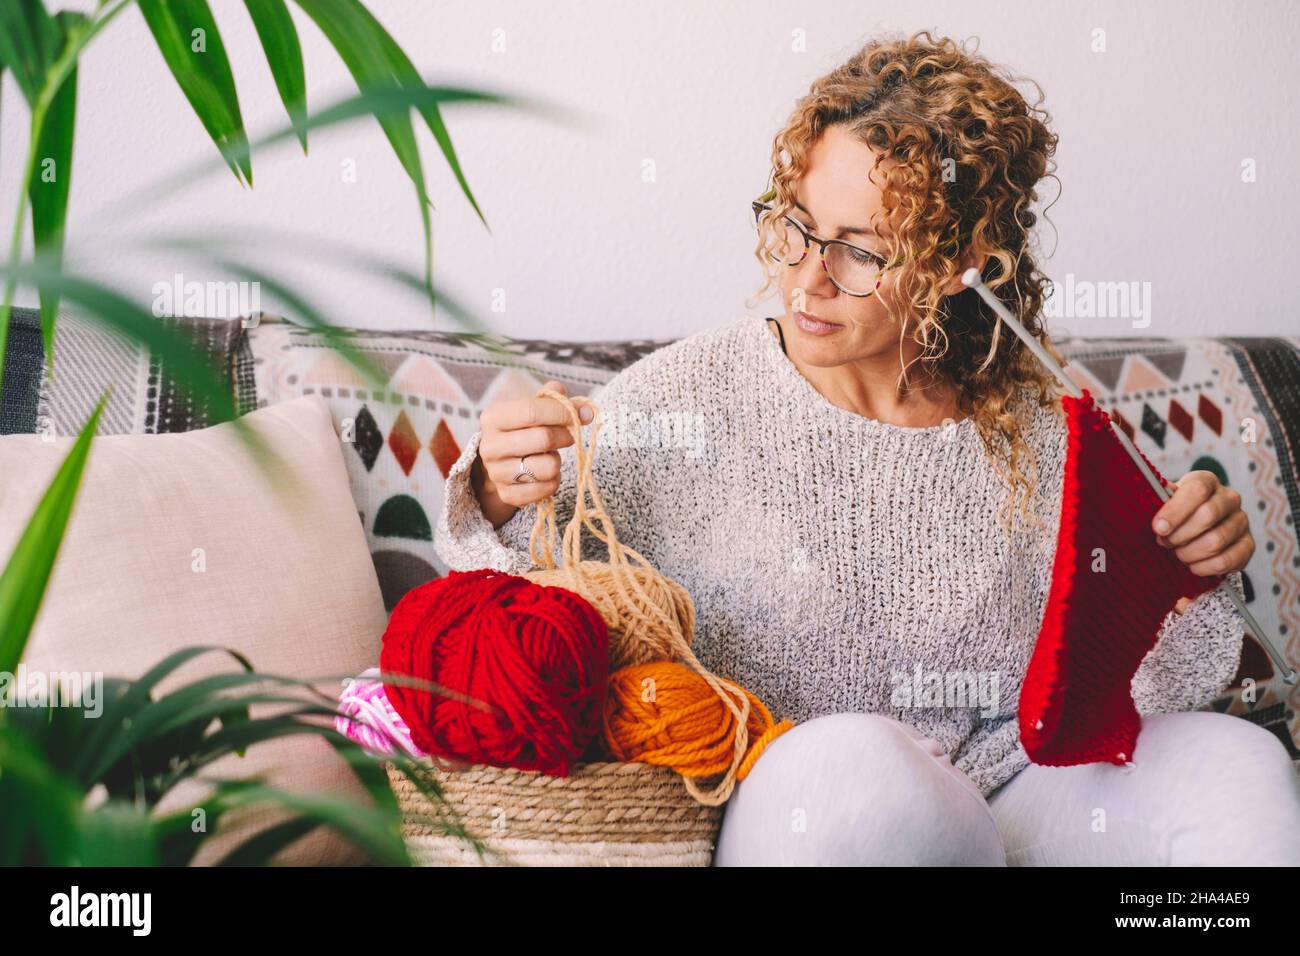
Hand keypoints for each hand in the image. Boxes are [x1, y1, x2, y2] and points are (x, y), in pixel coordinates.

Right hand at [472, 380, 592, 525]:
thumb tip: (587, 410)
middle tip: (568, 436)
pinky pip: (547, 489)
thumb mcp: (532, 407)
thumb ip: (556, 400)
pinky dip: (553, 480)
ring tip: (549, 455)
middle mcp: (490, 446)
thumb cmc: (522, 428)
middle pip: (544, 439)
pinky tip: (545, 473)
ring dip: (558, 460)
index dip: (562, 412)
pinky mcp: (508, 495)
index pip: (532, 411)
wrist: (500, 461)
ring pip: (549, 467)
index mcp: (493, 418)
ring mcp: (497, 473)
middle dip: (565, 436)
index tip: (582, 414)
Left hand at [1152, 471, 1253, 611]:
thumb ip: (1158, 500)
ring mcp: (1241, 521)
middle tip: (1164, 542)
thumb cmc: (1174, 516)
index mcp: (1206, 482)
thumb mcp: (1164, 503)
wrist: (1195, 533)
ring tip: (1177, 553)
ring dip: (1190, 552)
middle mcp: (1229, 498)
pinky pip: (1226, 560)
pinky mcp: (1248, 545)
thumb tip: (1150, 497)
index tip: (1158, 528)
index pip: (1197, 489)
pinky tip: (1192, 565)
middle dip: (1180, 534)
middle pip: (1208, 515)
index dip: (1175, 510)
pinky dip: (1204, 567)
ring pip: (1216, 540)